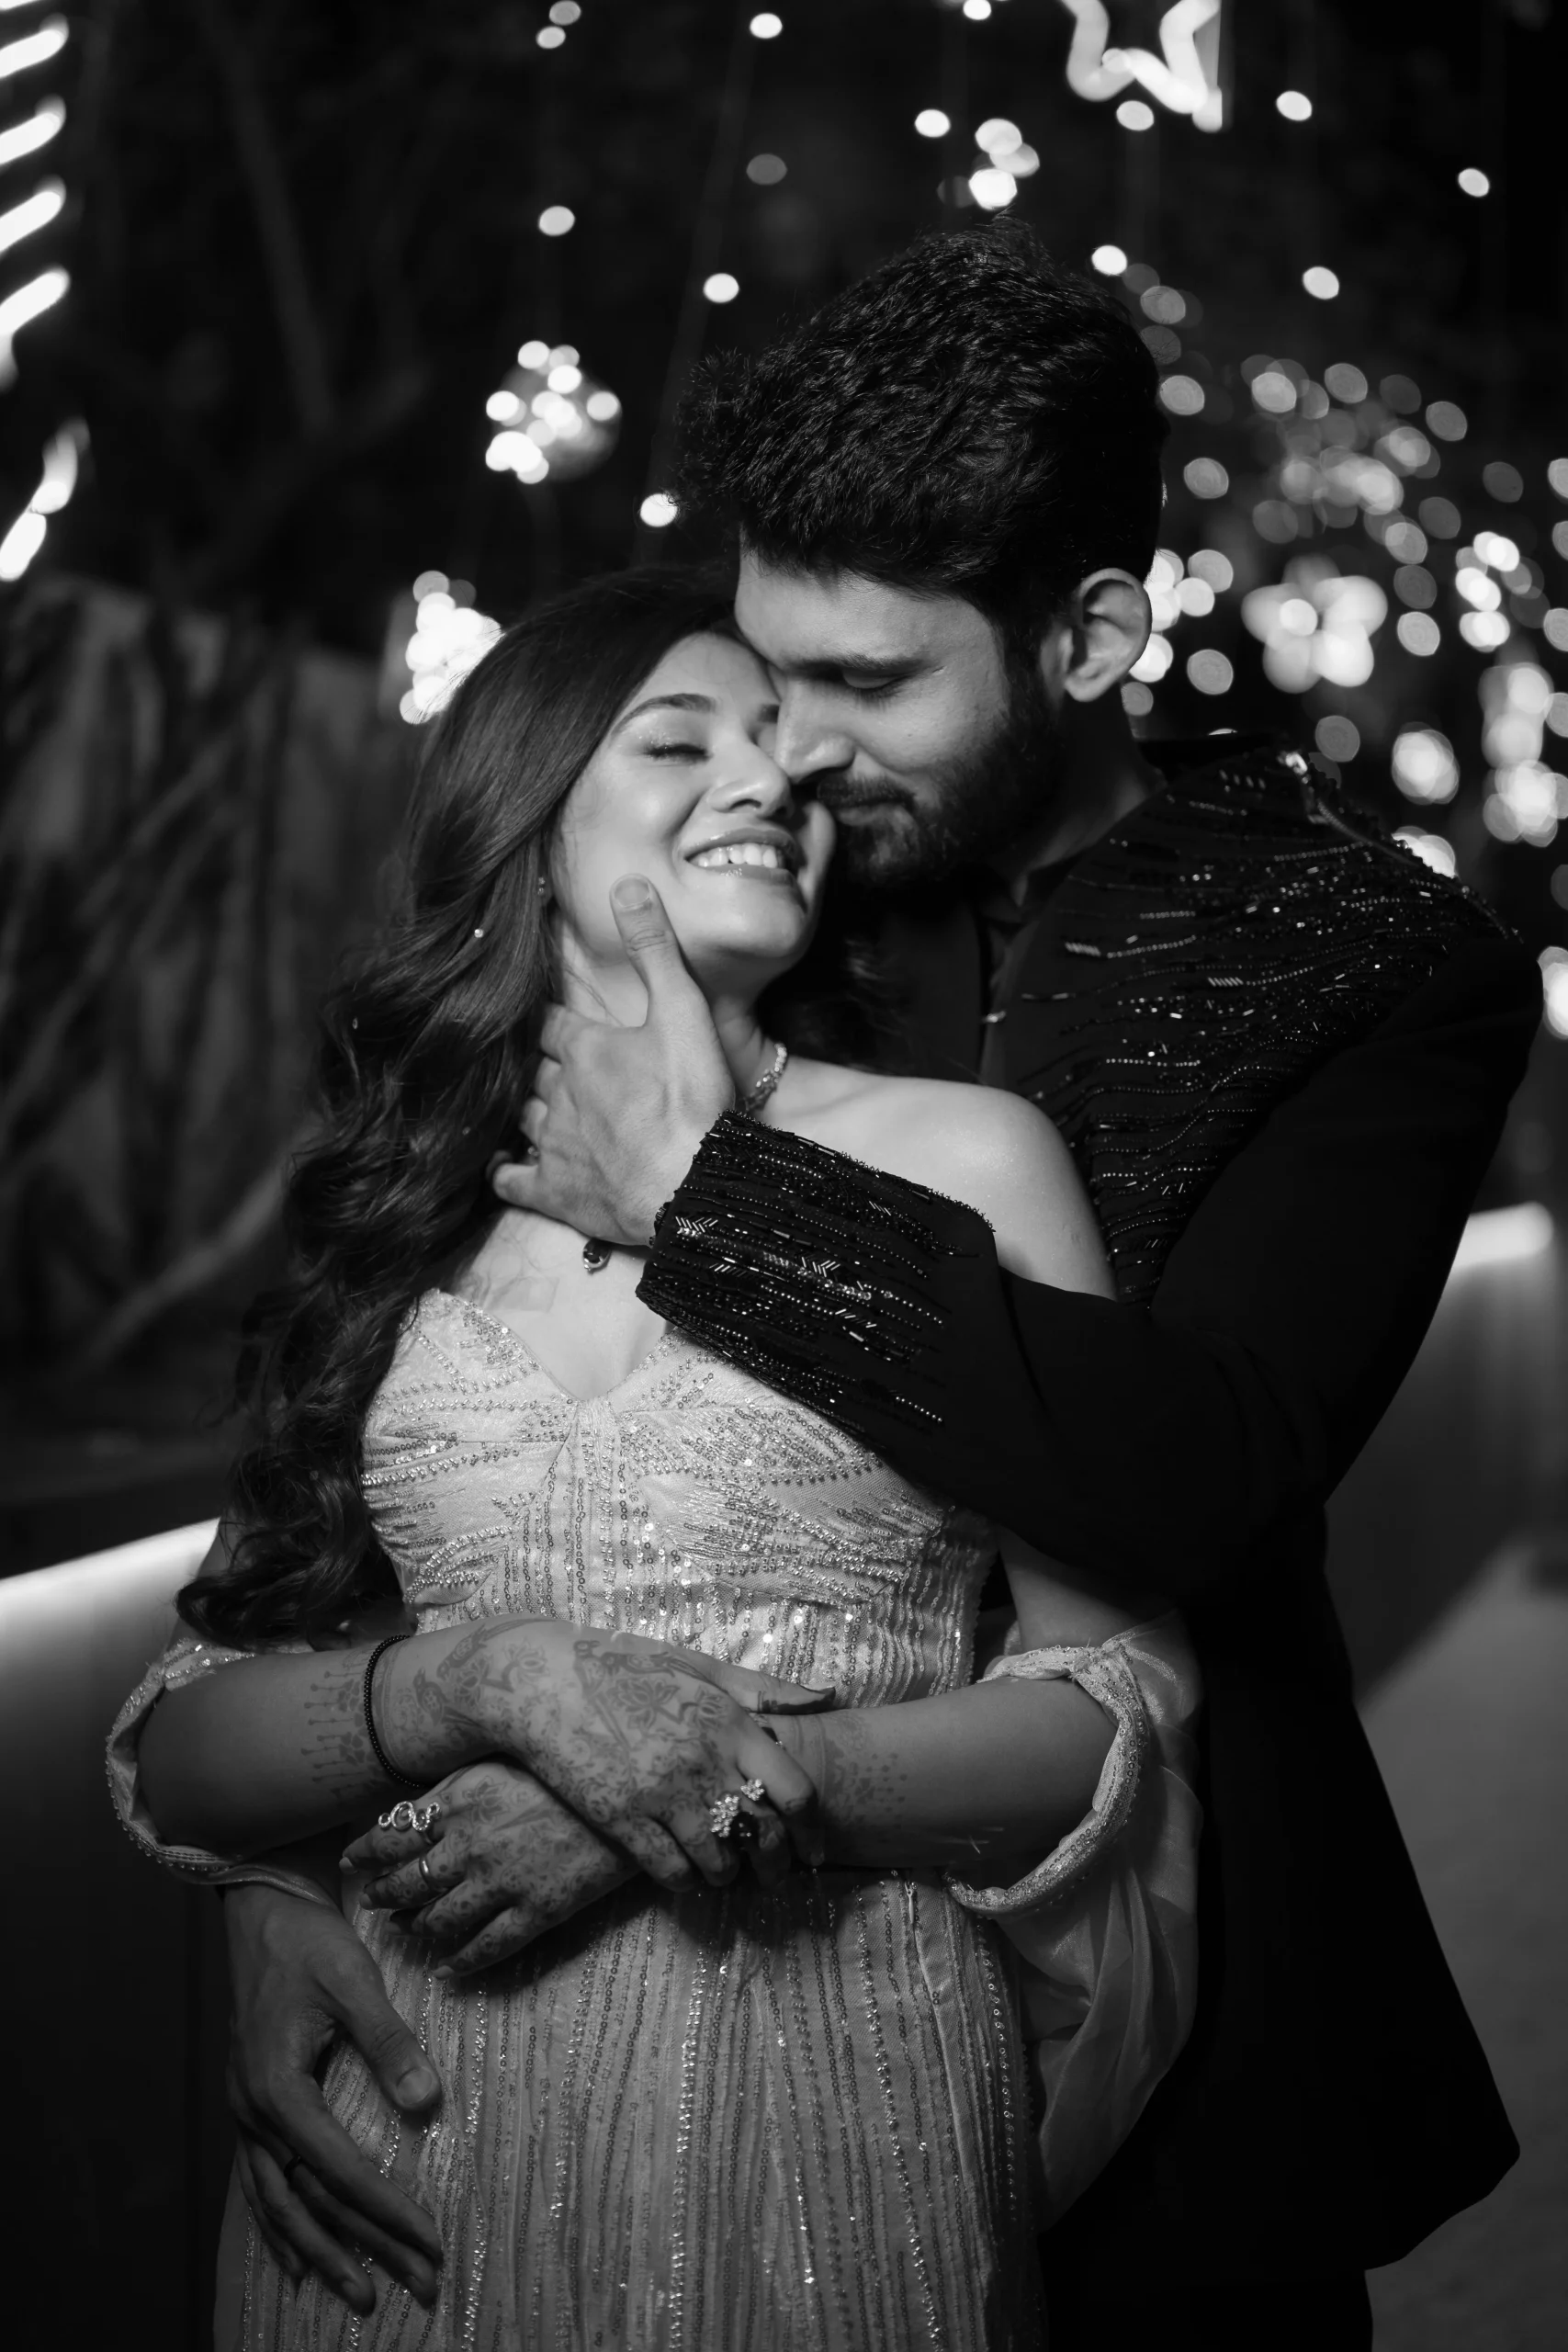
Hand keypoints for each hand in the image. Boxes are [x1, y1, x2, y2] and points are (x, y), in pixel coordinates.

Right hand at [224, 1883, 443, 2316]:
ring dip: (320, 2254)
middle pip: (312, 2201)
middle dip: (366, 2249)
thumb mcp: (354, 1981)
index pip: (340, 2171)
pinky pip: (259, 2187)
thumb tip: (426, 2103)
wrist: (262, 1910)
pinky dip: (280, 2229)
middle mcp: (254, 2115)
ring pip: (279, 2206)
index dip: (386, 2212)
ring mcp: (245, 2116)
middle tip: (419, 2289)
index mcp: (279, 2090)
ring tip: (358, 2298)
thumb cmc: (310, 1942)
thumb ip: (389, 2042)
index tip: (430, 2242)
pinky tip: (295, 2263)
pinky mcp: (250, 2107)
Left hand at [344, 1759, 637, 1972]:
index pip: (393, 1834)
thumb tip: (416, 1804)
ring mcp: (502, 1883)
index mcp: (460, 1800)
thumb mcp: (502, 1759)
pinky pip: (486, 1947)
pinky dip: (460, 1963)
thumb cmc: (568, 1765)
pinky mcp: (536, 1911)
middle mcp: (470, 1845)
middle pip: (408, 1880)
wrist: (631, 1792)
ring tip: (405, 1931)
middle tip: (370, 1901)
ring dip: (415, 1928)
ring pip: (440, 1919)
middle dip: (383, 1893)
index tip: (353, 1860)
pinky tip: (447, 1970)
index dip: (366, 1852)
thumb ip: (457, 1783)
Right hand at [440, 1621, 829, 1888]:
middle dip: (776, 1866)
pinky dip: (686, 1884)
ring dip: (728, 1877)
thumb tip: (826, 1695)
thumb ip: (762, 1689)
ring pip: (719, 1862)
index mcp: (730, 1724)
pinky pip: (670, 1872)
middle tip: (773, 1878)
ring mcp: (663, 1794)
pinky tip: (685, 1877)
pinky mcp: (623, 1818)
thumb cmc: (629, 1669)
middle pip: (764, 1835)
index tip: (814, 1852)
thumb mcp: (700, 1667)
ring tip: (725, 1876)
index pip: (796, 1792)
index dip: (812, 1832)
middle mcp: (704, 1762)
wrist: (549, 1682)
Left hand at [491, 875, 732, 1243]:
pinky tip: (500, 1168)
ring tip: (522, 1100)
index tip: (540, 1012)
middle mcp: (557, 1092)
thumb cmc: (691, 1098)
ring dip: (521, 1107)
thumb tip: (627, 882)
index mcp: (584, 1048)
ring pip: (522, 1116)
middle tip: (535, 1058)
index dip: (546, 1016)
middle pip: (535, 1070)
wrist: (690, 1185)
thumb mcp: (680, 1010)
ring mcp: (553, 1144)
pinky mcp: (556, 1192)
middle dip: (536, 1063)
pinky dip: (505, 1172)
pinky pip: (514, 1181)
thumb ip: (653, 948)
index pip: (550, 1022)